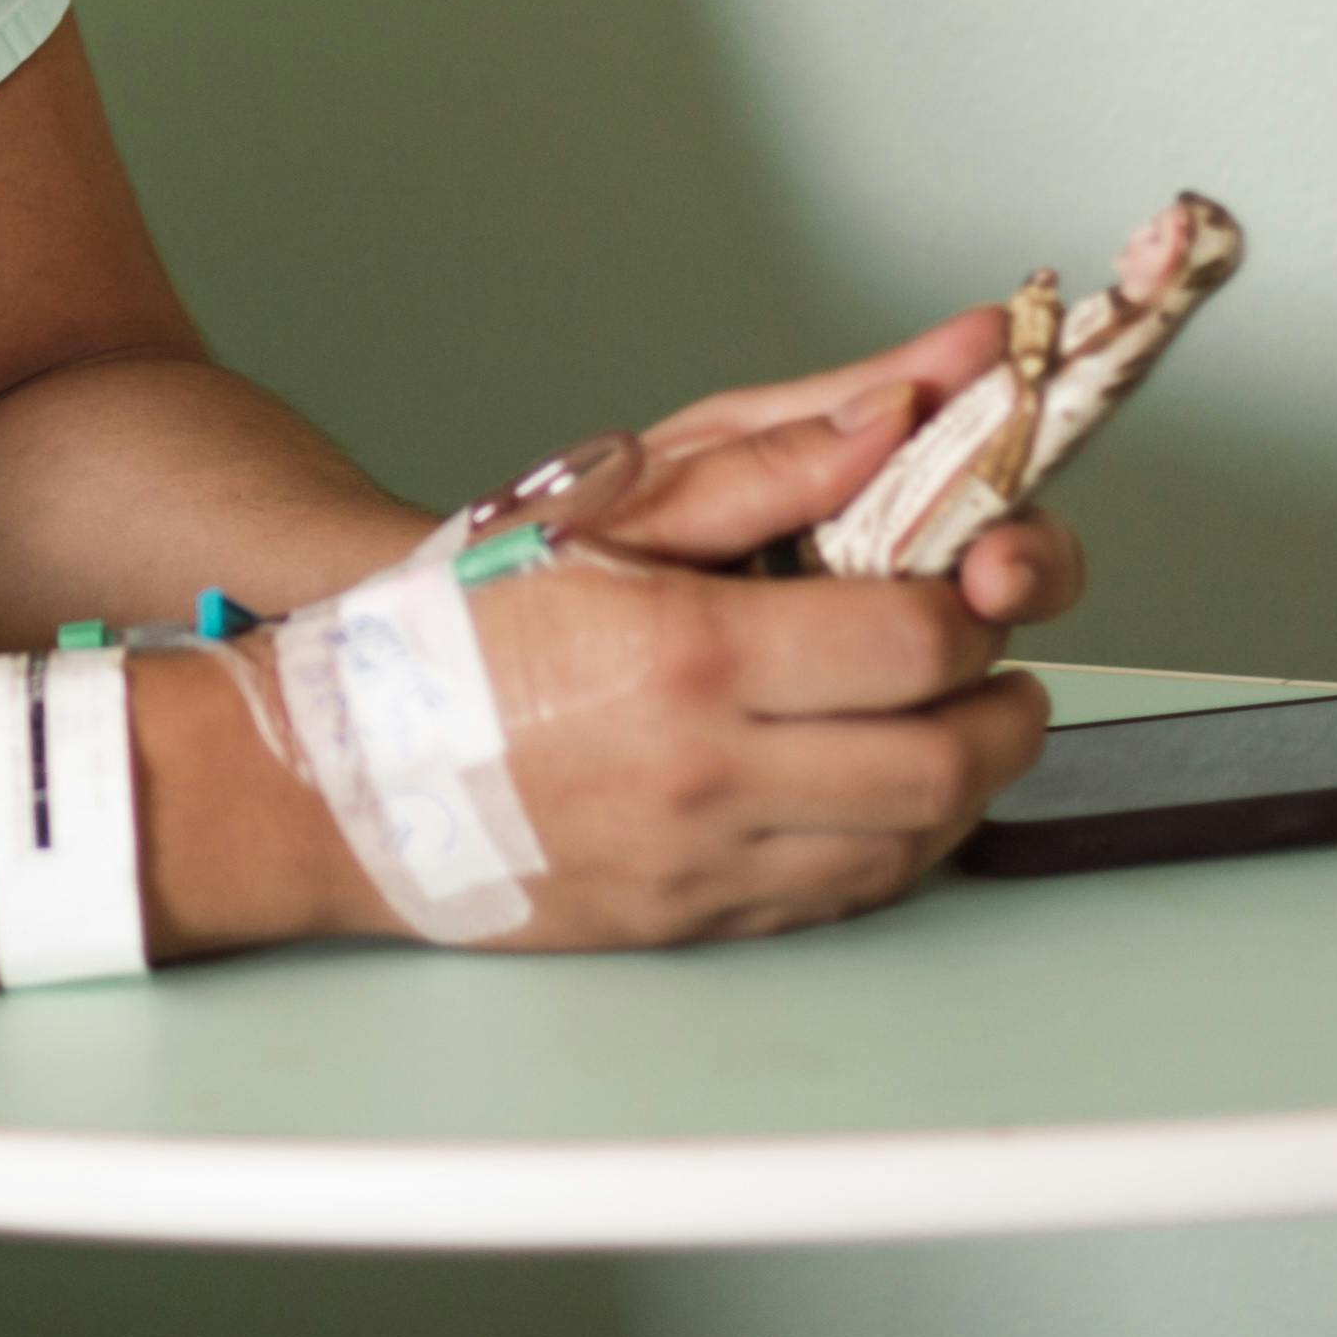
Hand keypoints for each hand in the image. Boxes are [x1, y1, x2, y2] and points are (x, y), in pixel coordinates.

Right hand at [296, 319, 1083, 950]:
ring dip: (965, 786)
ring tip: (955, 725)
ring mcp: (702, 861)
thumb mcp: (592, 514)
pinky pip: (841, 899)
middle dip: (1004, 709)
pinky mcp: (691, 921)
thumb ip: (761, 467)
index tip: (971, 582)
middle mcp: (708, 772)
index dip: (975, 610)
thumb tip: (900, 415)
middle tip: (1004, 669)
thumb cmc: (446, 634)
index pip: (915, 642)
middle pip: (942, 763)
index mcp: (688, 653)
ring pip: (908, 846)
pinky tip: (880, 794)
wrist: (332, 776)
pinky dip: (895, 848)